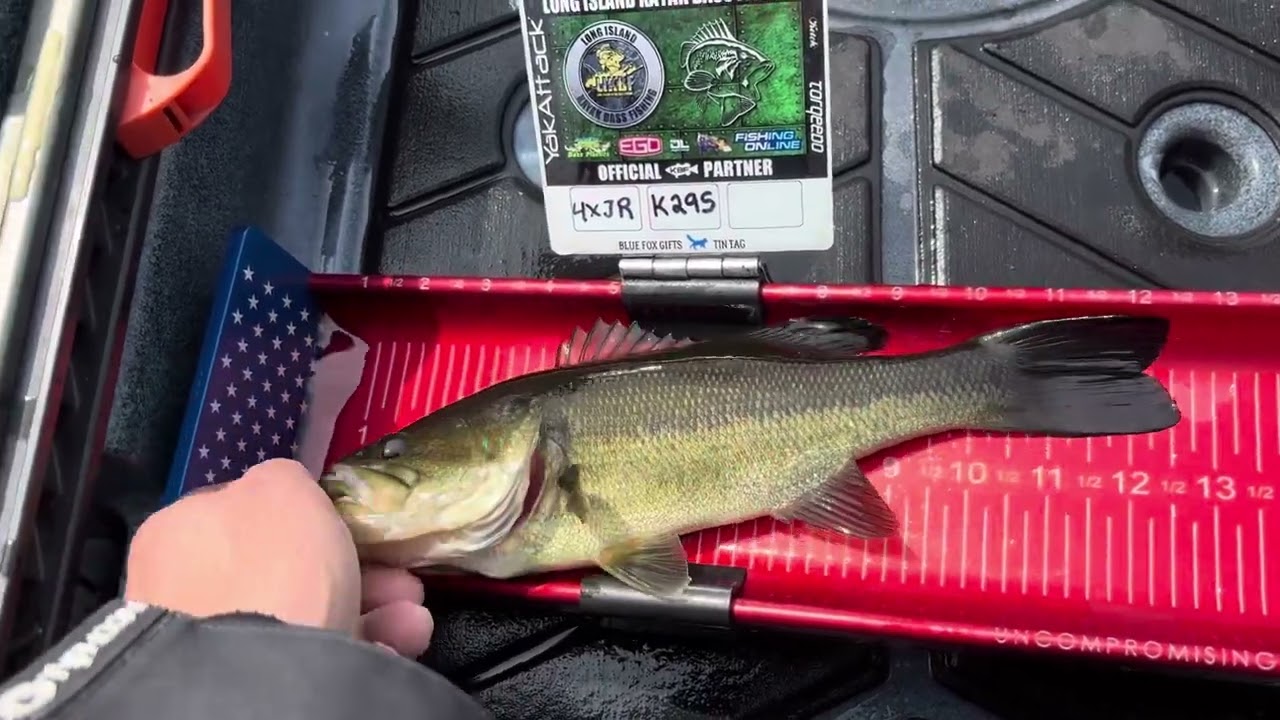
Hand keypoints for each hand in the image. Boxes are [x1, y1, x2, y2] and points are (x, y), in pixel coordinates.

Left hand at [123, 458, 433, 656]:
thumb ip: (285, 479)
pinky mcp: (250, 681)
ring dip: (371, 608)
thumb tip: (286, 492)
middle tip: (400, 578)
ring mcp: (215, 640)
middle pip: (288, 567)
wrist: (260, 673)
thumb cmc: (271, 565)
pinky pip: (312, 653)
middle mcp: (185, 586)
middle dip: (356, 568)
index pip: (248, 512)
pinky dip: (359, 644)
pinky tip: (393, 644)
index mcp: (178, 530)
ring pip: (307, 612)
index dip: (309, 516)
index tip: (355, 525)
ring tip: (411, 618)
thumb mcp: (284, 488)